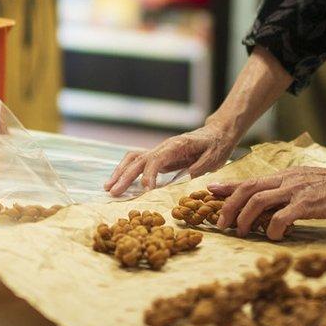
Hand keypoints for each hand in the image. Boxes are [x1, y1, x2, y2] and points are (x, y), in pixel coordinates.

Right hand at [104, 122, 238, 196]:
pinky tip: (119, 182)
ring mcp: (159, 151)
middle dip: (125, 176)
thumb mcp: (213, 157)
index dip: (149, 175)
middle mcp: (163, 146)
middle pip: (139, 160)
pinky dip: (126, 170)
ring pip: (134, 159)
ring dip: (120, 172)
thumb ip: (199, 167)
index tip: (145, 191)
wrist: (216, 133)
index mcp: (176, 146)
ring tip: (108, 187)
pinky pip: (138, 162)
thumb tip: (186, 176)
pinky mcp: (159, 156)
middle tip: (113, 192)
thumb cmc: (216, 146)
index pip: (156, 159)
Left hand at [208, 165, 325, 240]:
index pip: (250, 180)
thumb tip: (268, 206)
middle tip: (221, 223)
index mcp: (283, 177)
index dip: (228, 186)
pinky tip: (274, 237)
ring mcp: (295, 191)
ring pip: (259, 201)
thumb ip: (285, 191)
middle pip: (248, 189)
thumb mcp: (303, 183)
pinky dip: (273, 228)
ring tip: (242, 232)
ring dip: (246, 217)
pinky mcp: (308, 204)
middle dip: (229, 206)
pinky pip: (283, 216)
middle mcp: (285, 181)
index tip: (209, 191)